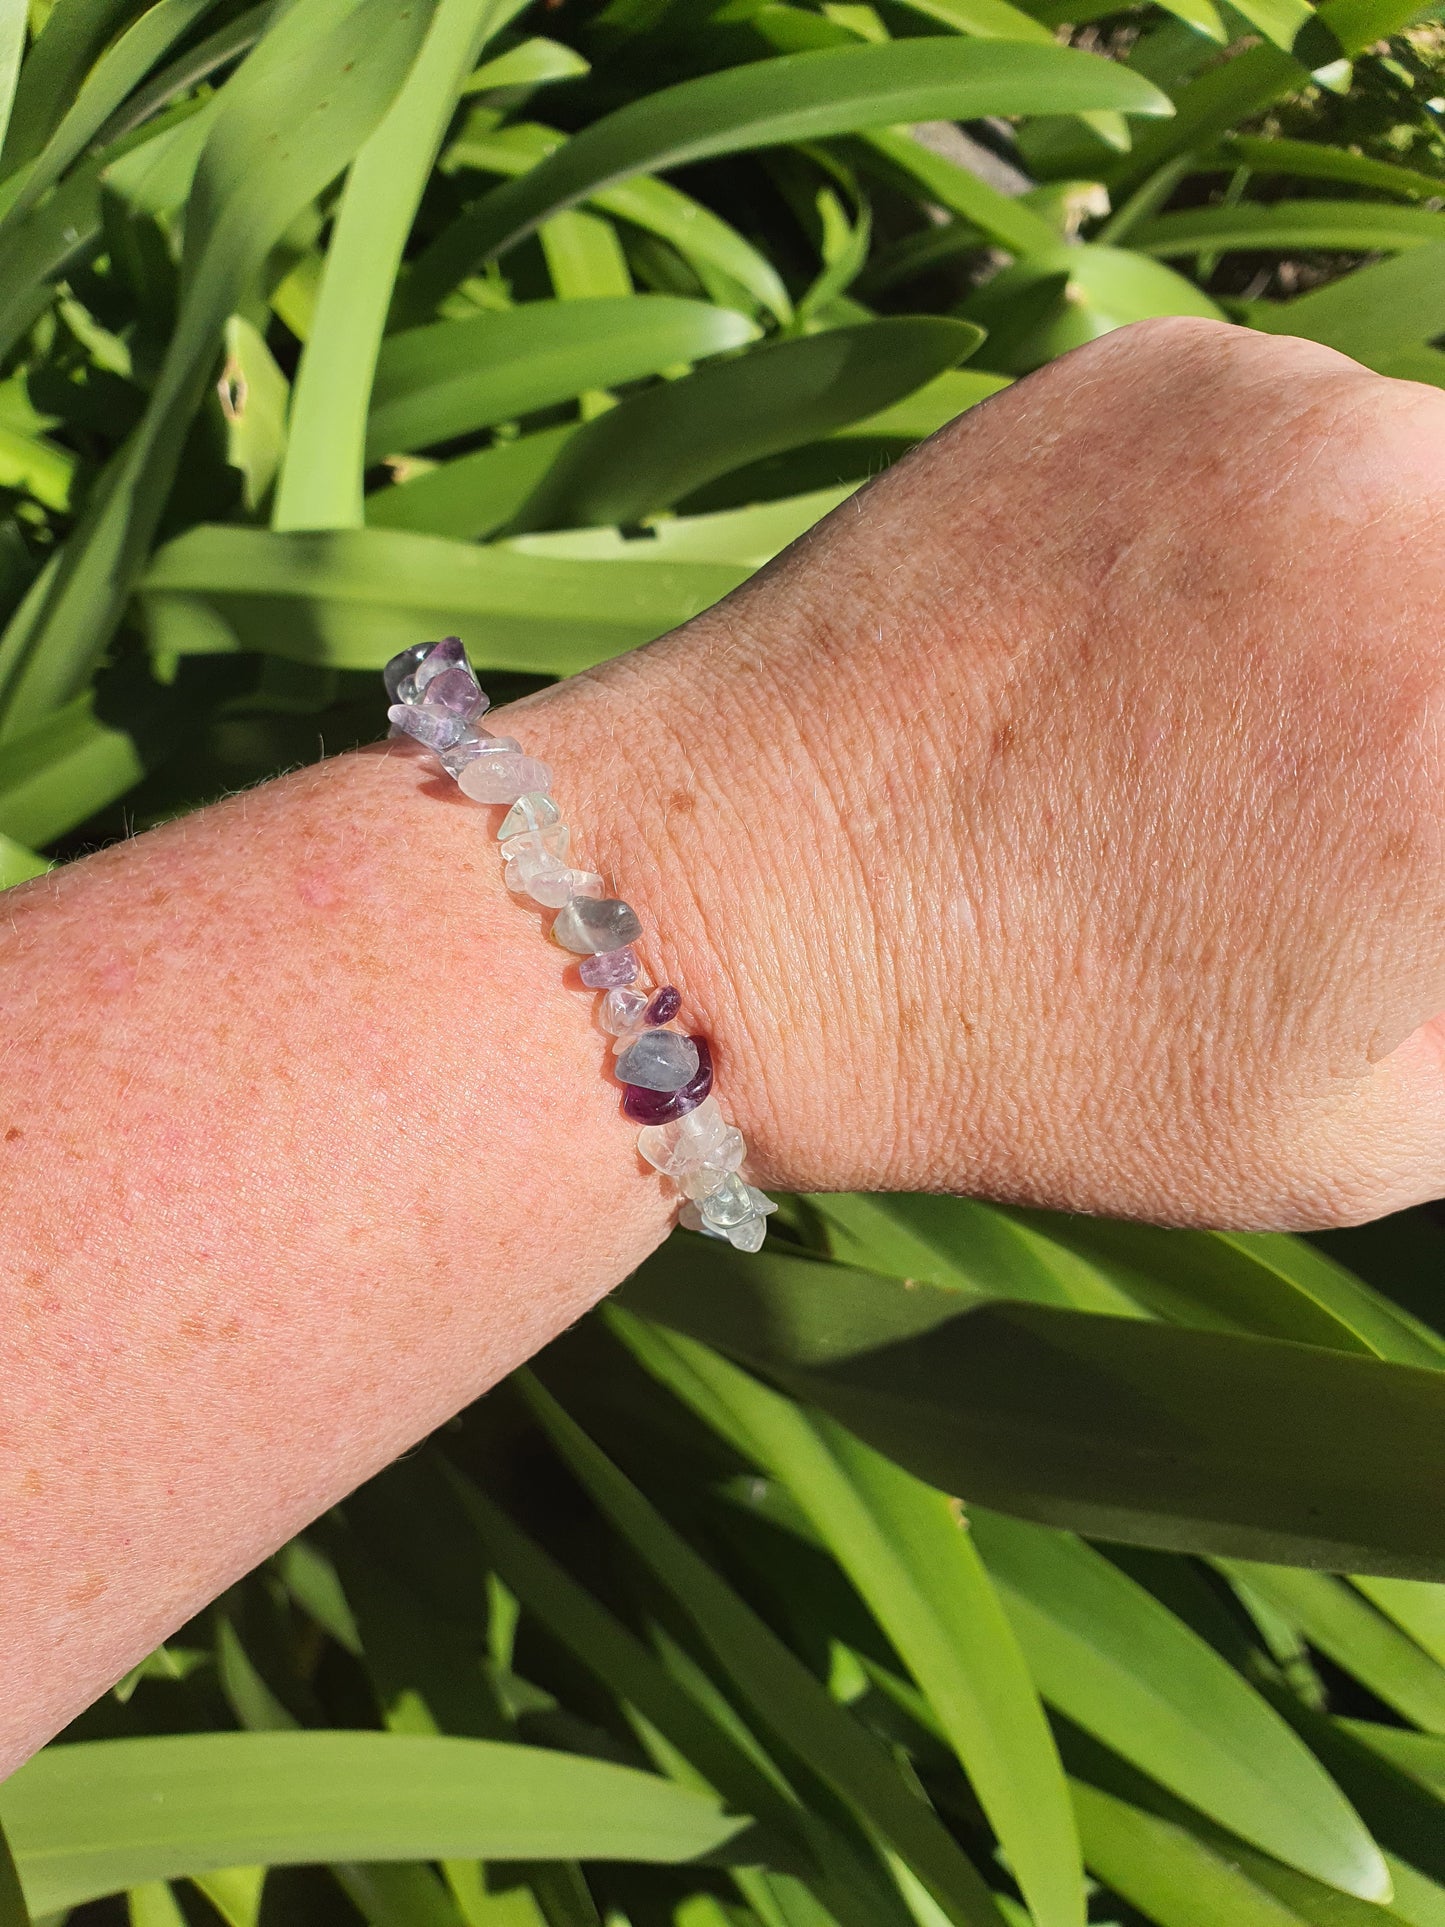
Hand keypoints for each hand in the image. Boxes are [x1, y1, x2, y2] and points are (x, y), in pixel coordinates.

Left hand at [514, 317, 1444, 1227]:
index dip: (1439, 792)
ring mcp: (1283, 415)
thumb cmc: (1044, 1061)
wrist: (740, 906)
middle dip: (1433, 697)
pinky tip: (1146, 641)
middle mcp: (1419, 523)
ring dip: (1397, 591)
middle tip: (1340, 774)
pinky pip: (1303, 430)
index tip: (1404, 816)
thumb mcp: (1363, 1126)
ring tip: (1231, 721)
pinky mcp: (1152, 364)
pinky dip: (1277, 525)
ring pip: (1439, 486)